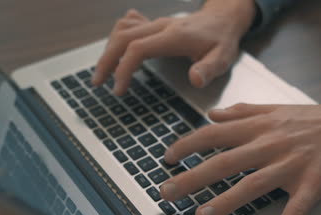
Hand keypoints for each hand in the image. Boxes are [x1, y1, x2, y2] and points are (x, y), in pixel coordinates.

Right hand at [92, 0, 255, 94]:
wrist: (223, 18)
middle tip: (98, 82)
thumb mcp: (222, 58)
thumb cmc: (221, 40)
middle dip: (107, 60)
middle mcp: (161, 26)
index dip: (124, 68)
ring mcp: (156, 23)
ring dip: (108, 49)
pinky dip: (117, 37)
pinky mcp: (154, 24)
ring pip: (122, 30)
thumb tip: (195, 80)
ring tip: (103, 71)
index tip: (118, 89)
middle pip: (123, 37)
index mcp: (174, 36)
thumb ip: (209, 69)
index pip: (138, 49)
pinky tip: (115, 50)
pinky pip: (129, 24)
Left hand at [161, 96, 320, 214]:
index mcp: (259, 127)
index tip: (168, 157)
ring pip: (254, 184)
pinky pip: (296, 209)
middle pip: (225, 161)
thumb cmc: (313, 119)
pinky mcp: (314, 182)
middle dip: (193, 177)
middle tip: (167, 191)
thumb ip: (242, 112)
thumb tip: (213, 114)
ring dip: (227, 201)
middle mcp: (270, 144)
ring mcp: (292, 164)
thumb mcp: (274, 108)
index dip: (188, 145)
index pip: (215, 134)